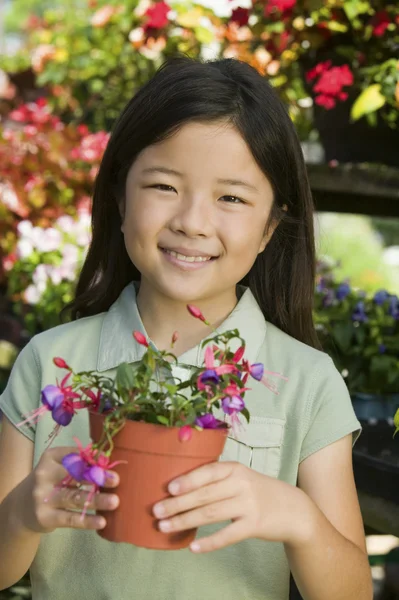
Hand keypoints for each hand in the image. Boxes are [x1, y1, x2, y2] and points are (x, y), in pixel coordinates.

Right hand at [20, 447, 119, 533]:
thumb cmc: (49, 482)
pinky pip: (70, 518)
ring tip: (114, 501)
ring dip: (96, 500)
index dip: (92, 459)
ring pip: (74, 497)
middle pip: (74, 475)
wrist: (20, 508)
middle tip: (116, 480)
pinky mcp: (45, 517)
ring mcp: (43, 497)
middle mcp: (44, 475)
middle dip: (96, 477)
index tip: (108, 461)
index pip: (73, 456)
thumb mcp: (57, 467)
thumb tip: (105, 458)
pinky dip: (86, 520)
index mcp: (50, 457)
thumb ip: (78, 462)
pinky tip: (102, 521)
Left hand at [152, 461, 310, 552]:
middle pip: (205, 494)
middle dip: (178, 503)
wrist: (293, 508)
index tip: (168, 488)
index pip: (208, 472)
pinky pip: (227, 535)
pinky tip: (193, 547)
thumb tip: (178, 487)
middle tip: (156, 511)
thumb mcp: (240, 477)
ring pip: (211, 514)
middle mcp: (241, 484)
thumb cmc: (258, 491)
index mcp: (235, 469)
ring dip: (185, 521)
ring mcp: (249, 505)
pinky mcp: (254, 525)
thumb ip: (216, 479)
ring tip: (165, 527)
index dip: (187, 480)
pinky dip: (209, 542)